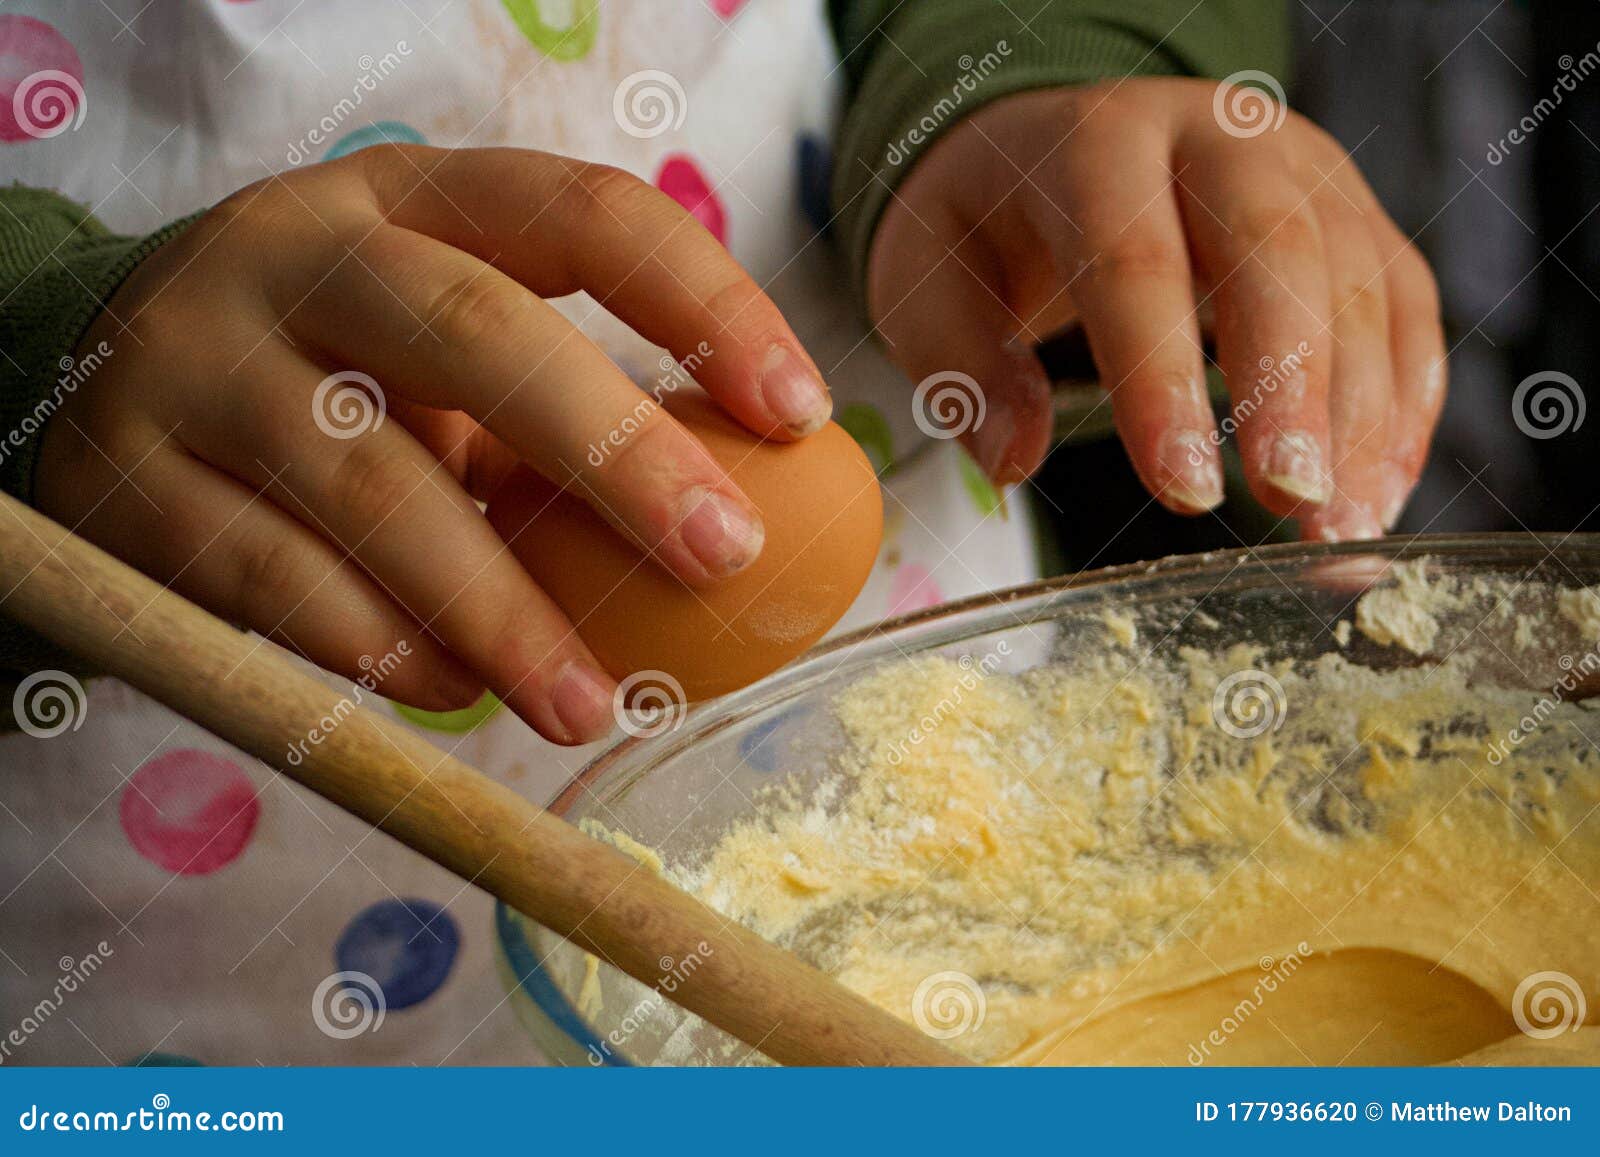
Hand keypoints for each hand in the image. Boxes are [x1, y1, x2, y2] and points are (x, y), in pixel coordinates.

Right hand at [35, 145, 831, 743]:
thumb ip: (556, 420)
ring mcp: (199, 359)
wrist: (93, 387)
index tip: (797, 412)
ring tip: (589, 703)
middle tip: (721, 556)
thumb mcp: (438, 359)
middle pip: (476, 332)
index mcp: (412, 199)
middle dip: (615, 452)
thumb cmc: (332, 377)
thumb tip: (740, 532)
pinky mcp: (127, 479)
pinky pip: (271, 579)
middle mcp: (300, 252)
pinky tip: (456, 694)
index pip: (583, 215)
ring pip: (371, 485)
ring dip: (501, 608)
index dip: (702, 305)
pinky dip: (379, 648)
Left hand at [869, 78, 1445, 540]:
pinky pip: (1403, 300)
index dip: (1162, 379)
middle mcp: (1217, 137)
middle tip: (1296, 504)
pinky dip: (1401, 399)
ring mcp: (1302, 166)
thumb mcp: (930, 280)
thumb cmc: (990, 225)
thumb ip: (964, 365)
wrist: (1056, 144)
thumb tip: (1013, 462)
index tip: (1182, 487)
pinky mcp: (1352, 212)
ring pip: (1358, 278)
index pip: (1134, 259)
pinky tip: (1377, 489)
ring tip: (1340, 530)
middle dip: (1295, 386)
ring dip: (1360, 414)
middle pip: (1276, 248)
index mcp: (1097, 144)